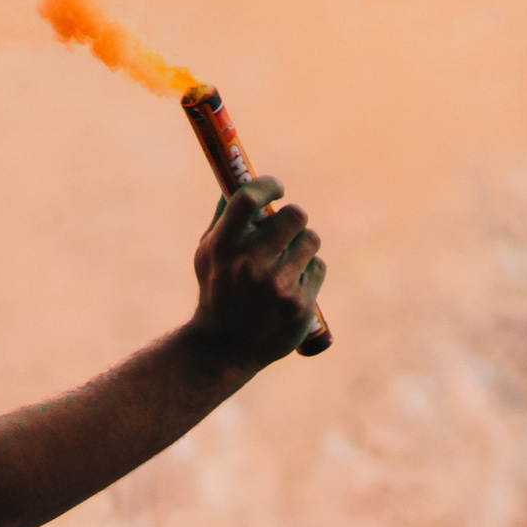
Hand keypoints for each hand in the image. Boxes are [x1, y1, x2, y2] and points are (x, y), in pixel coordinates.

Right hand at [189, 178, 326, 366]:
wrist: (224, 348)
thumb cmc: (217, 292)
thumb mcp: (207, 256)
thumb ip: (223, 218)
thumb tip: (236, 178)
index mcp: (222, 248)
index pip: (248, 199)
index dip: (268, 185)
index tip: (277, 188)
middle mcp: (248, 266)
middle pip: (294, 215)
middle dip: (294, 218)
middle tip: (288, 226)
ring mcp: (276, 286)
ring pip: (311, 240)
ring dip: (303, 245)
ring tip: (288, 261)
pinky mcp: (299, 304)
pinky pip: (319, 267)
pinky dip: (310, 271)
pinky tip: (293, 286)